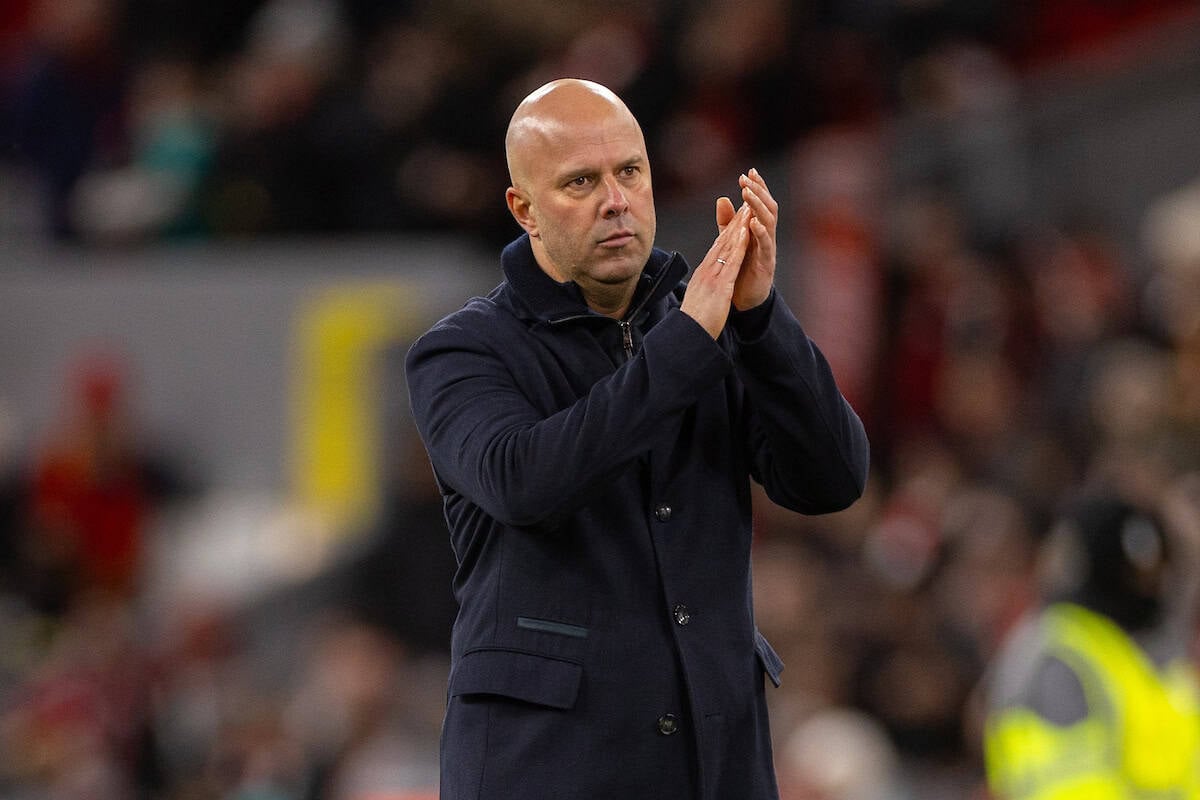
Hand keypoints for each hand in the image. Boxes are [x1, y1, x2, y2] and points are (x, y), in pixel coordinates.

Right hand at [681, 204, 750, 338]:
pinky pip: (731, 262)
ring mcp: (712, 277)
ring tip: (748, 210)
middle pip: (722, 242)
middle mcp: (706, 271)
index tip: (737, 219)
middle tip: (744, 204)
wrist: (689, 335)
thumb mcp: (699, 299)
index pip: (717, 249)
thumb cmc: (694, 322)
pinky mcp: (720, 286)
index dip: (728, 232)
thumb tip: (705, 284)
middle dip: (734, 223)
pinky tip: (745, 233)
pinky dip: (738, 246)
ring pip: (727, 246)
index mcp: (703, 275)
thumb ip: (703, 288)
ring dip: (738, 227)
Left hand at [716, 168, 777, 310]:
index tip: (748, 171)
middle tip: (747, 178)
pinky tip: (753, 222)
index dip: (757, 187)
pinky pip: (766, 245)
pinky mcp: (767, 264)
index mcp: (758, 230)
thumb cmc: (740, 269)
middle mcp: (767, 236)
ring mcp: (768, 249)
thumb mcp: (732, 241)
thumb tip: (722, 198)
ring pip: (769, 222)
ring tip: (748, 194)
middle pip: (768, 208)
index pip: (760, 203)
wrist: (744, 299)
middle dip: (759, 191)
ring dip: (758, 206)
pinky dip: (760, 232)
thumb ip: (727, 222)